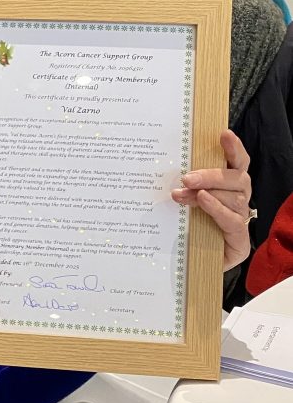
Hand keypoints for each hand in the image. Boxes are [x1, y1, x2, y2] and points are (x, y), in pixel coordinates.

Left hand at [171, 129, 252, 271]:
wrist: (187, 268)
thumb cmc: (183, 230)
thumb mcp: (179, 203)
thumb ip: (181, 187)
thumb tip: (162, 169)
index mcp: (227, 188)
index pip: (237, 163)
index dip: (233, 148)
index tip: (223, 134)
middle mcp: (238, 200)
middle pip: (237, 179)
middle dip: (211, 175)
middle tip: (186, 177)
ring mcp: (240, 219)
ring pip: (234, 198)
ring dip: (207, 192)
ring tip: (183, 194)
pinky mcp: (239, 241)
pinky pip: (232, 220)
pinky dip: (216, 209)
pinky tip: (203, 202)